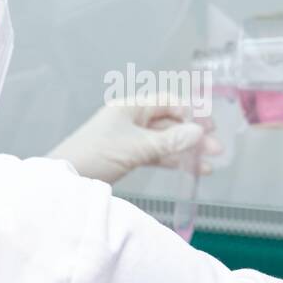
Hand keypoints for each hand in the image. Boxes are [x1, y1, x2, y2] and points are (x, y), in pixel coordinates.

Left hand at [48, 101, 220, 184]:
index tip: (210, 126)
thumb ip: (169, 141)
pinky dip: (173, 162)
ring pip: (165, 141)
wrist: (66, 180)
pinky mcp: (128, 157)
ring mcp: (130, 138)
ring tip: (209, 164)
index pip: (168, 102)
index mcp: (130, 107)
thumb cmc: (96, 155)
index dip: (190, 112)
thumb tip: (200, 132)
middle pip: (169, 123)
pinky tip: (191, 170)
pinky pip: (157, 155)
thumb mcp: (136, 147)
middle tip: (216, 148)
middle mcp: (132, 119)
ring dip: (187, 151)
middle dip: (193, 135)